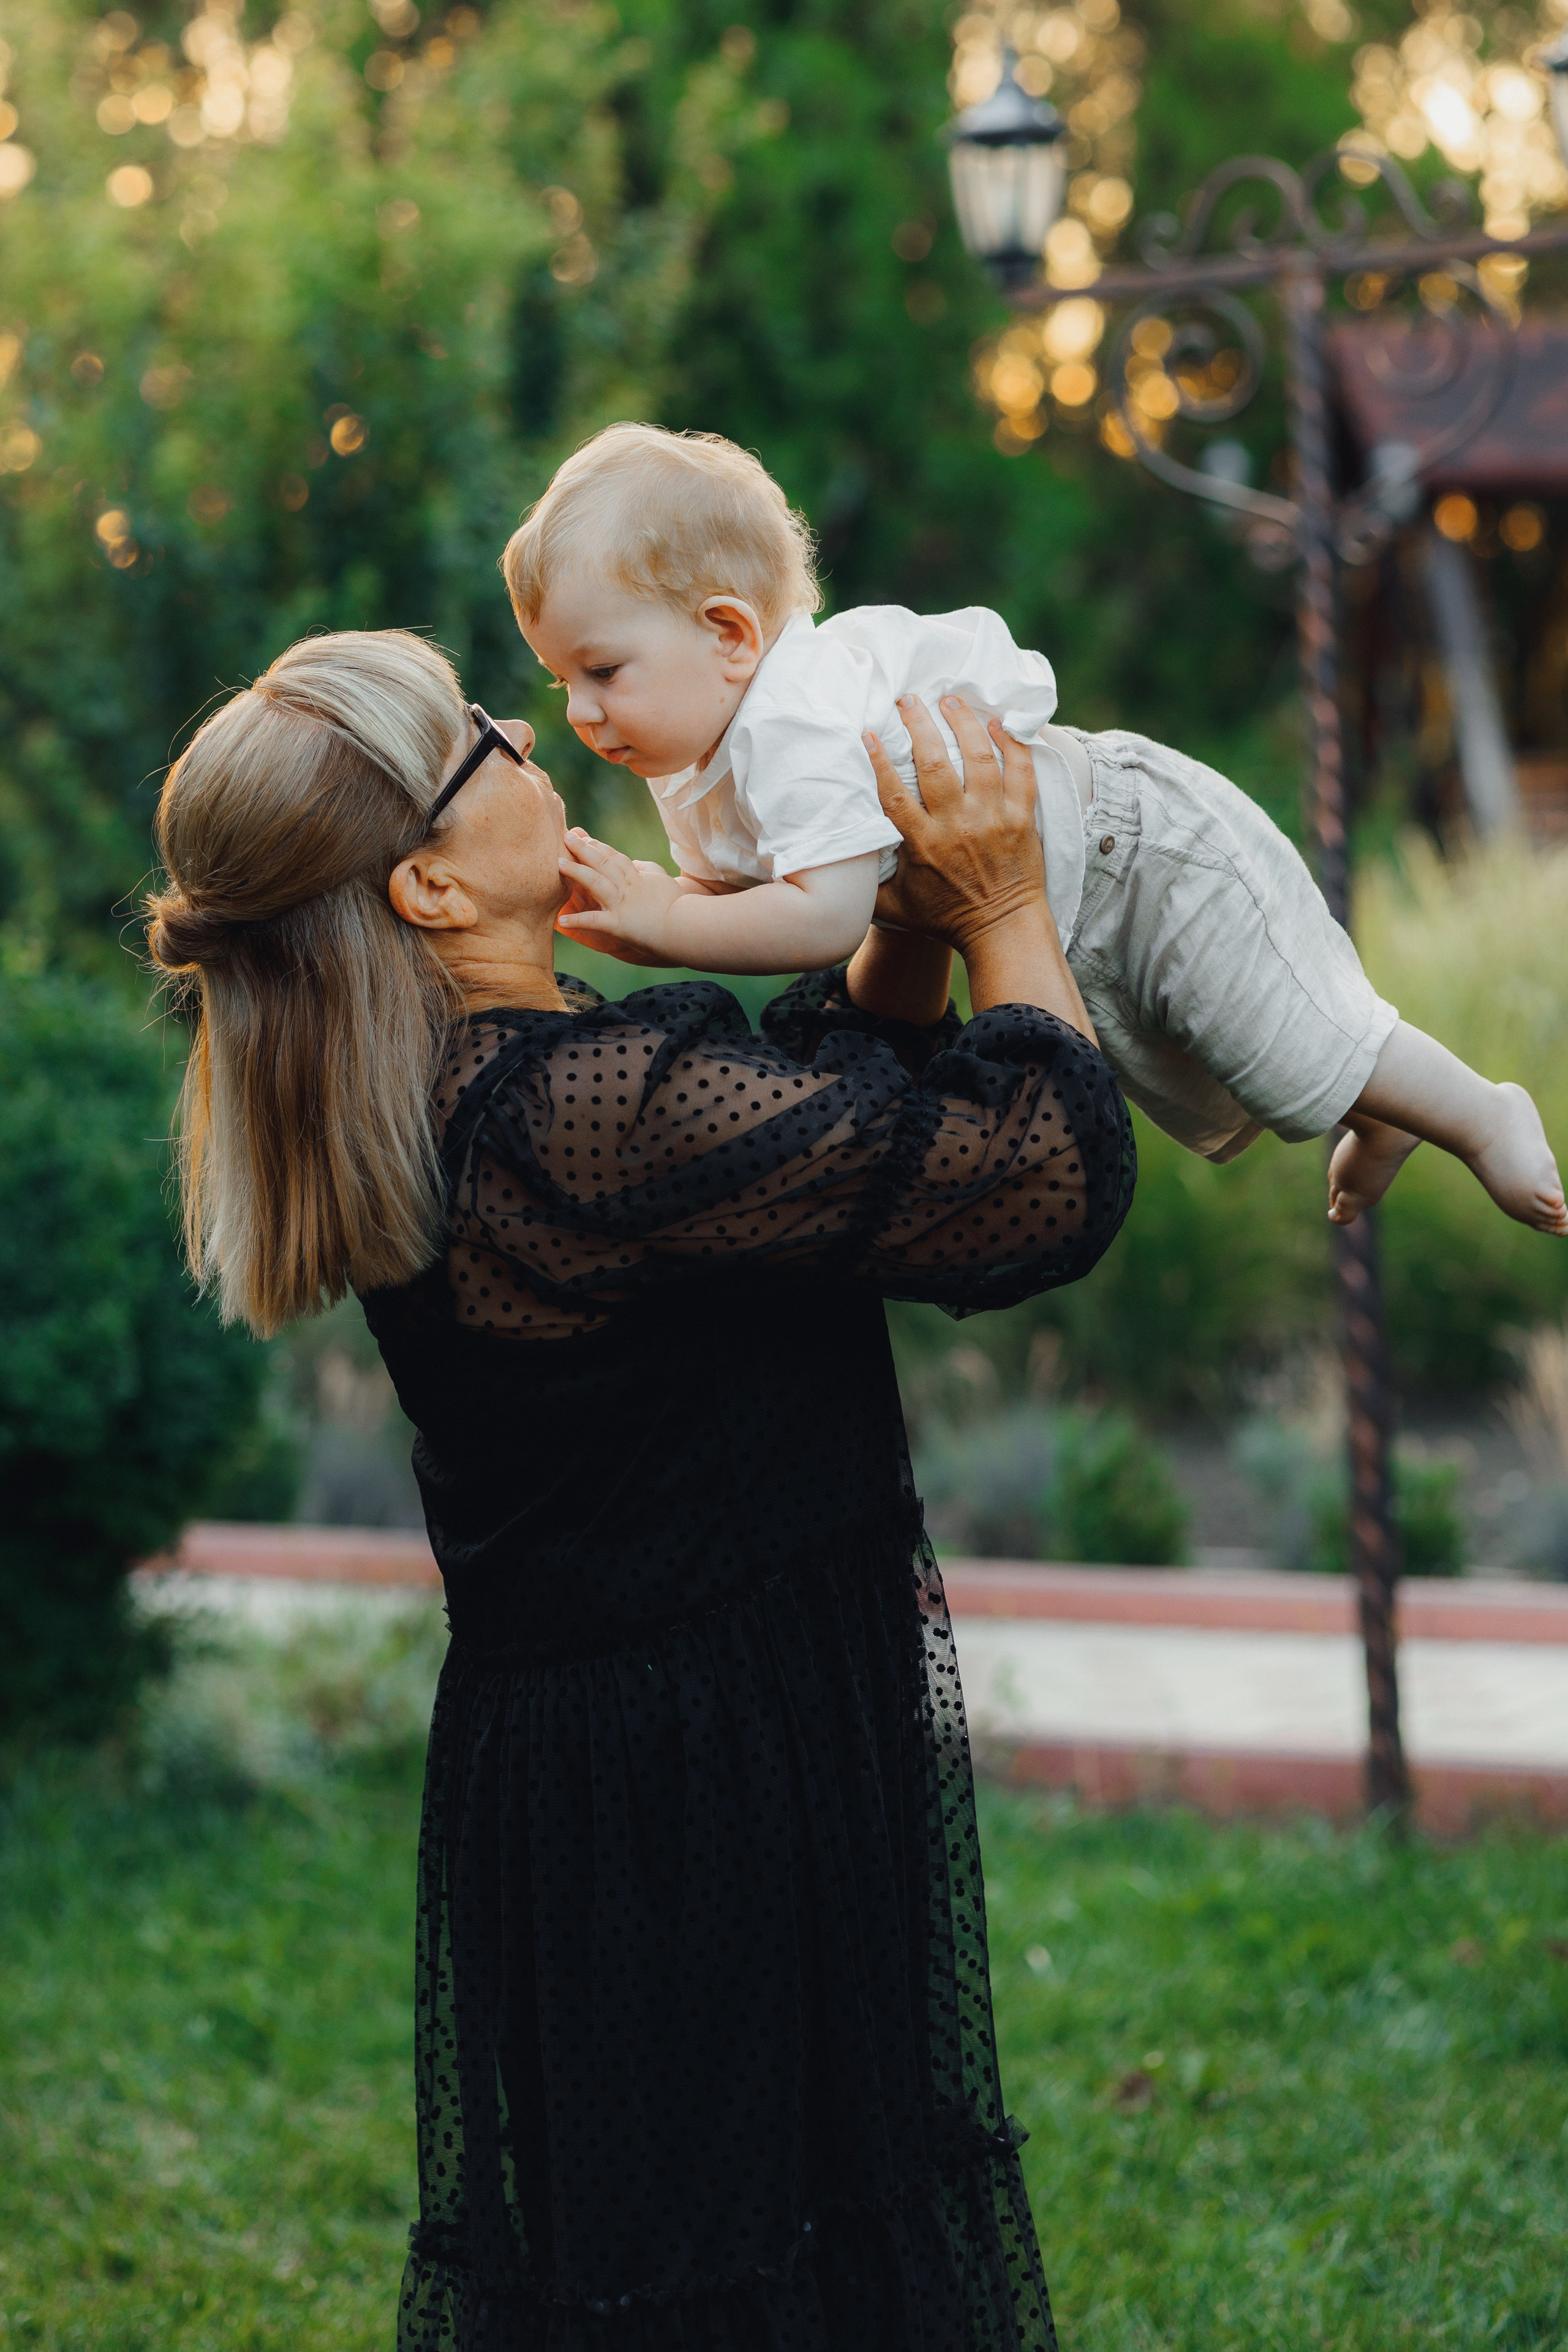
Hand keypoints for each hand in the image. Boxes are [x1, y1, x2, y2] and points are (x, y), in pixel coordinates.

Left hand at [556, 830, 683, 965]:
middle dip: (583, 848)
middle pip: (602, 862)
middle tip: (566, 837)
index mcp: (637, 878)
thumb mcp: (664, 881)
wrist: (688, 926)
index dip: (596, 845)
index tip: (581, 835)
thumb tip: (638, 864)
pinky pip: (595, 921)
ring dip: (576, 872)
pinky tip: (562, 921)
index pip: (613, 857)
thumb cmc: (680, 905)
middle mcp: (627, 887)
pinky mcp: (619, 924)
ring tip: (558, 864)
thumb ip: (649, 870)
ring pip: (596, 882)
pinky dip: (578, 921)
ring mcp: (622, 904)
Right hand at [864, 694, 1045, 958]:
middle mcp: (957, 826)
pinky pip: (1020, 771)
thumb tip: (834, 864)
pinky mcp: (1021, 818)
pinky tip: (999, 721)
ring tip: (951, 698)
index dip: (878, 760)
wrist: (1003, 931)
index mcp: (923, 844)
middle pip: (935, 763)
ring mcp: (992, 818)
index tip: (869, 732)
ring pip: (979, 757)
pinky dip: (1012, 742)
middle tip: (909, 699)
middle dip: (920, 724)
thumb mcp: (895, 909)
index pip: (895, 794)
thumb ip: (865, 886)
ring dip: (963, 722)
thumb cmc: (946, 919)